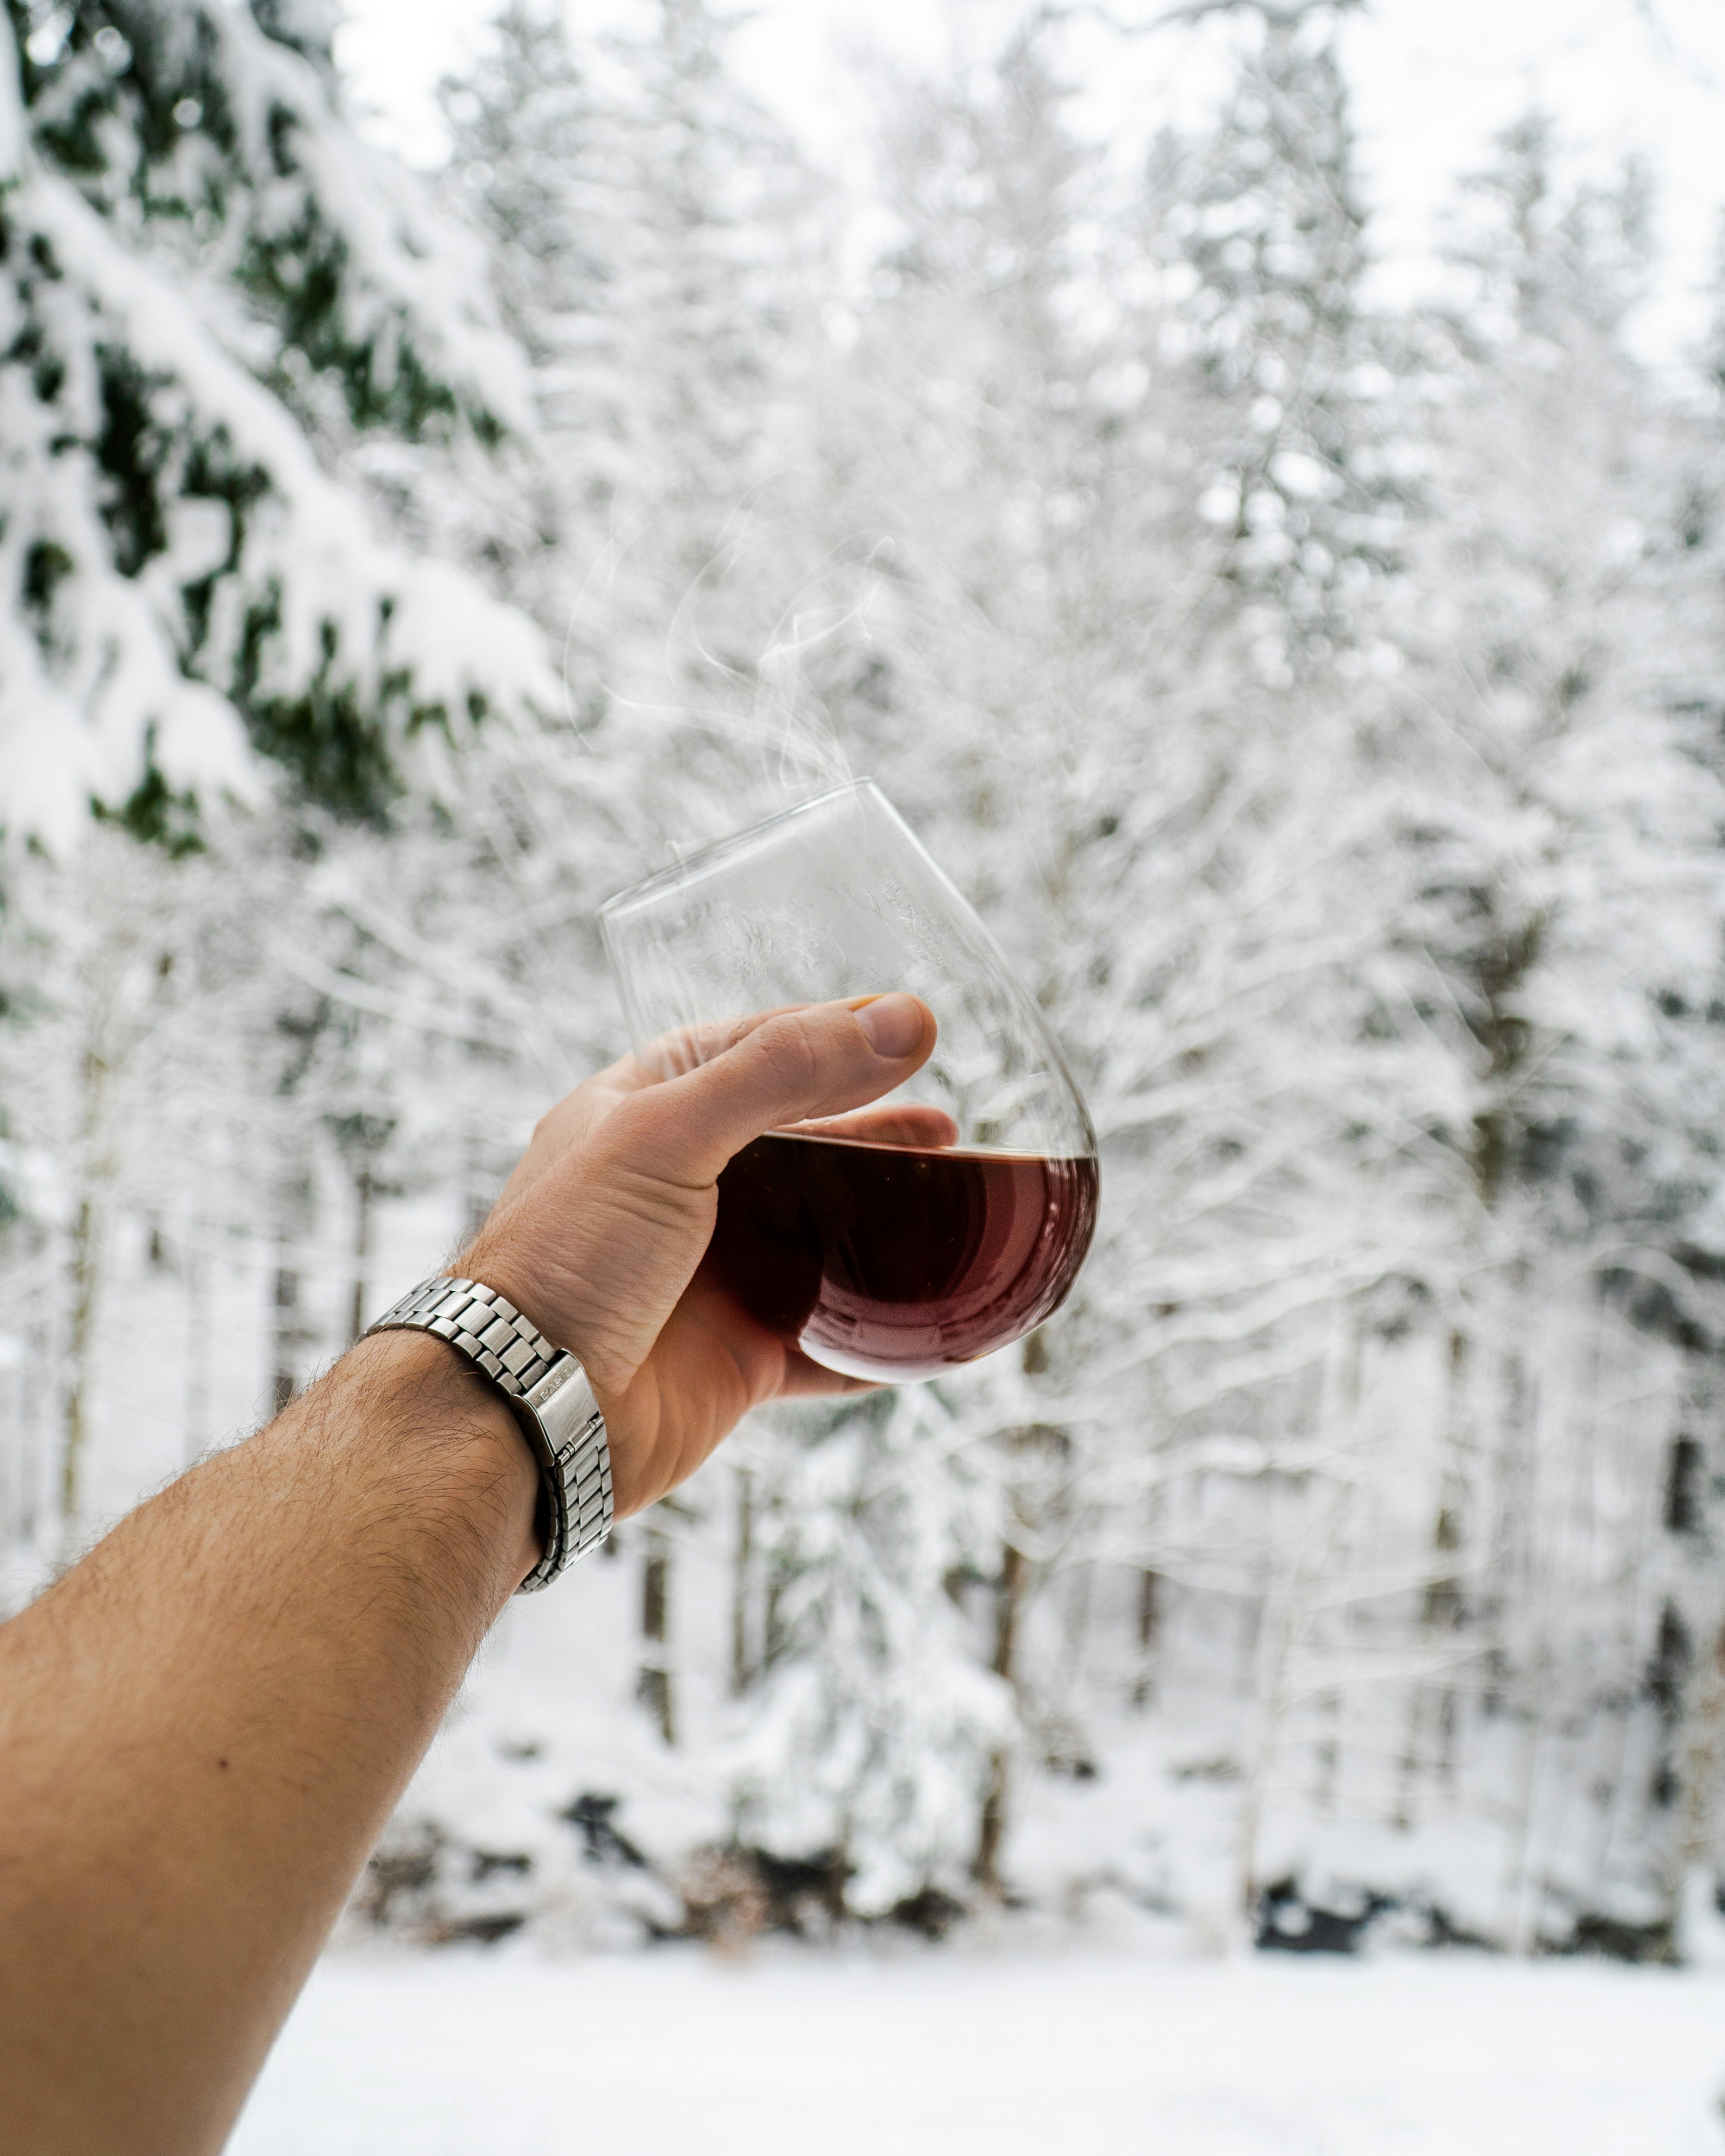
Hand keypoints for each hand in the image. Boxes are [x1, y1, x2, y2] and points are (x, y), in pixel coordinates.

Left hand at [462, 993, 936, 1517]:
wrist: (528, 1409)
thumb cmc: (566, 1256)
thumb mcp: (666, 1132)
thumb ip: (784, 1072)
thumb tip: (905, 1020)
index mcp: (646, 1111)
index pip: (755, 1049)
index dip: (832, 1034)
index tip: (911, 1026)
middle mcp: (683, 1188)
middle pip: (804, 1145)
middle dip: (876, 1132)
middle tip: (945, 1125)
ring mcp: (715, 1274)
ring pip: (824, 1240)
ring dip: (888, 1225)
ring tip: (956, 1201)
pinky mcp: (740, 1356)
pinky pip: (831, 1344)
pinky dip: (882, 1336)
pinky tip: (934, 1322)